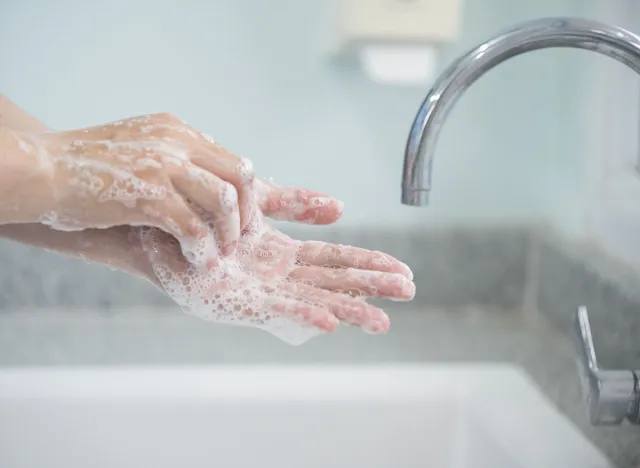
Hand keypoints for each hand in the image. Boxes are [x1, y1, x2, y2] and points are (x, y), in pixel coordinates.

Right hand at [9, 112, 267, 265]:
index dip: (242, 193)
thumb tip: (199, 180)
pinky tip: (198, 260)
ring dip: (229, 232)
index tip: (238, 218)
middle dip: (247, 211)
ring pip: (225, 200)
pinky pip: (194, 227)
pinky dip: (203, 249)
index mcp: (176, 130)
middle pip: (240, 174)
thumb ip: (170, 157)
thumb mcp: (138, 146)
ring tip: (220, 252)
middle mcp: (177, 142)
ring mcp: (164, 166)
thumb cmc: (84, 165)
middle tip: (238, 237)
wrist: (41, 170)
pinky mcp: (149, 195)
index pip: (230, 159)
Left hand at [138, 209, 414, 344]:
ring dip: (348, 310)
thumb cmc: (199, 211)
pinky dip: (303, 316)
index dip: (369, 263)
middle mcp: (274, 276)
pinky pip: (275, 309)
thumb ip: (297, 203)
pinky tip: (329, 322)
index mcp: (281, 255)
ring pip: (312, 300)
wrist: (152, 218)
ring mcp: (257, 290)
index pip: (335, 259)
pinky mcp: (235, 300)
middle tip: (410, 291)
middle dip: (371, 287)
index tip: (403, 269)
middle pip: (332, 281)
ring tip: (383, 321)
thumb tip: (342, 208)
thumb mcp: (256, 201)